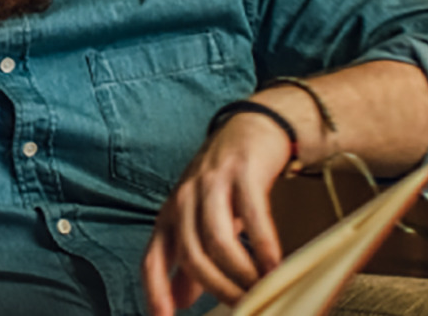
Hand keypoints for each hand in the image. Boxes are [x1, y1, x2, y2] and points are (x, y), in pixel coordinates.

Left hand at [142, 113, 291, 315]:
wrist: (249, 129)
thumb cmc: (222, 182)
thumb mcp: (199, 220)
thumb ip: (188, 260)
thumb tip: (178, 302)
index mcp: (168, 216)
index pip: (151, 259)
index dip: (155, 291)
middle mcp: (183, 200)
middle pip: (190, 254)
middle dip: (217, 289)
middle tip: (243, 307)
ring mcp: (210, 184)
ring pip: (218, 239)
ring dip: (241, 273)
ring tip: (261, 292)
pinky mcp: (242, 173)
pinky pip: (253, 217)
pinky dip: (265, 247)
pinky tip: (276, 267)